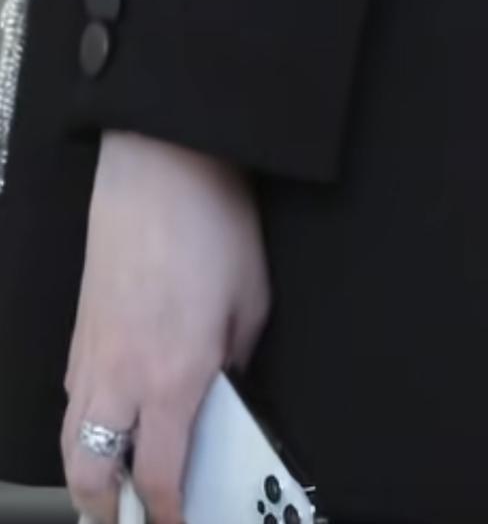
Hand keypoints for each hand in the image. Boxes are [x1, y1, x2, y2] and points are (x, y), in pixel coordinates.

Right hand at [61, 129, 270, 523]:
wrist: (159, 162)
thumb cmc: (212, 223)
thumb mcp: (252, 300)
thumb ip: (237, 360)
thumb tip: (224, 390)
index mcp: (174, 379)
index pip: (160, 476)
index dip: (168, 515)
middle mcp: (122, 377)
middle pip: (92, 473)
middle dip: (107, 511)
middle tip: (128, 521)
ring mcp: (92, 352)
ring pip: (71, 439)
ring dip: (86, 474)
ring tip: (107, 491)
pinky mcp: (80, 326)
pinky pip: (72, 396)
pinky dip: (81, 424)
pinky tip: (103, 420)